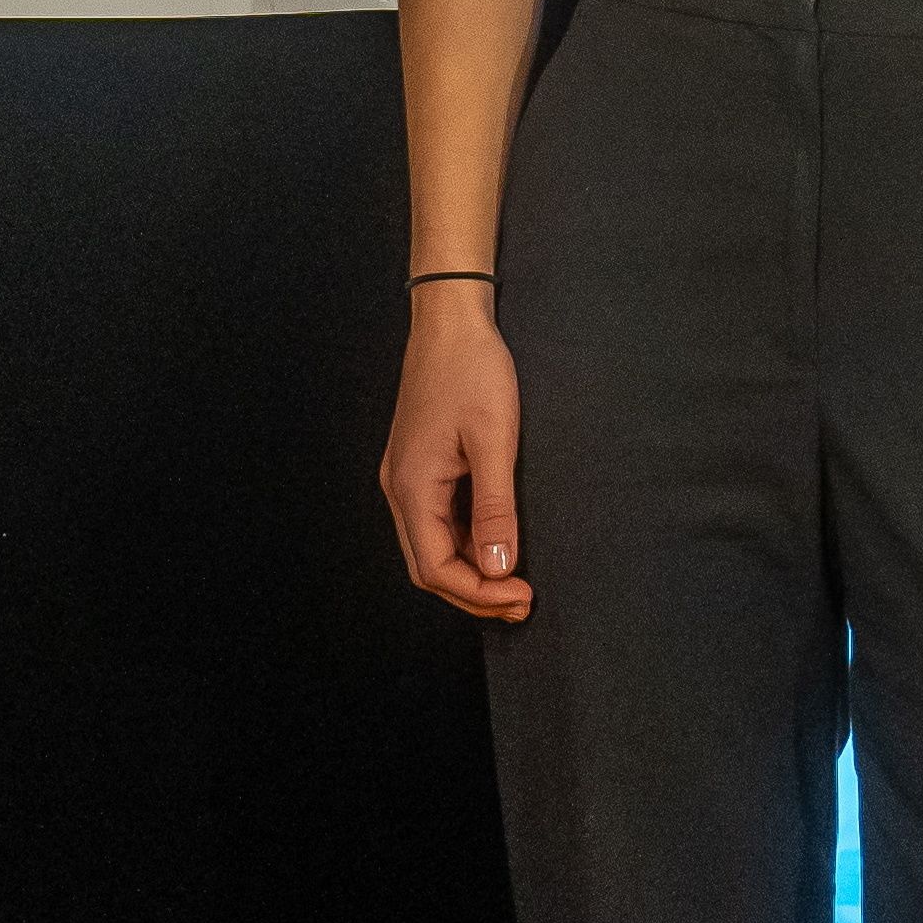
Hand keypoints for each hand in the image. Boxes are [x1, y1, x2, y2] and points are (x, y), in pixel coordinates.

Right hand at [378, 291, 530, 622]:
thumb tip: (500, 570)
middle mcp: (399, 488)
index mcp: (412, 486)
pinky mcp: (418, 465)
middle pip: (428, 566)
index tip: (523, 596)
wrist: (450, 321)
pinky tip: (496, 544)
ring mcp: (405, 476)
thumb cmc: (473, 371)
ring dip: (470, 570)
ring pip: (430, 546)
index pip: (437, 568)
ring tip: (515, 580)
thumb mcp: (494, 441)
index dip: (479, 593)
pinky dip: (464, 544)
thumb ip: (496, 510)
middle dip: (474, 592)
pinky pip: (435, 521)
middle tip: (523, 601)